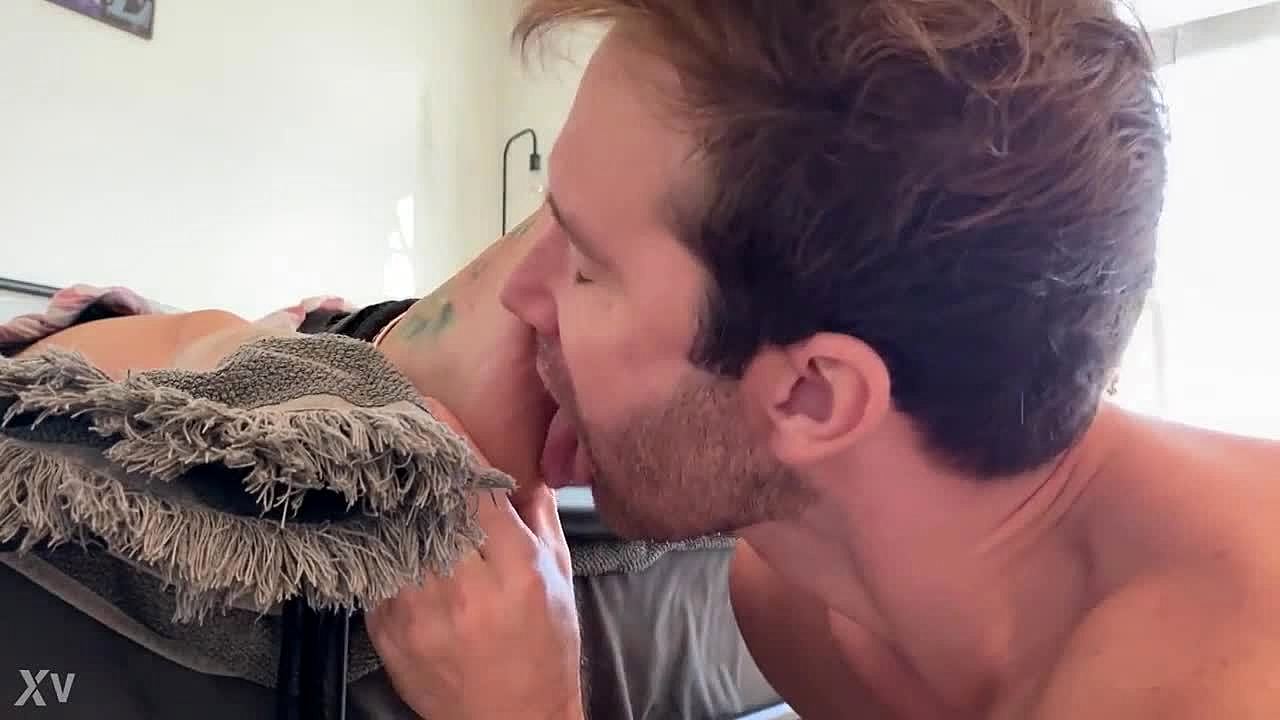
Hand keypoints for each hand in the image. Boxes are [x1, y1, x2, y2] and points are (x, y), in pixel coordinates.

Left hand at [367, 399, 583, 719]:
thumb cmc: (544, 651)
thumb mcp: (559, 580)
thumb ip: (539, 520)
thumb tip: (522, 468)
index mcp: (516, 569)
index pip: (473, 490)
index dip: (448, 441)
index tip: (426, 402)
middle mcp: (465, 588)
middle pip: (425, 504)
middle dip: (408, 460)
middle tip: (390, 417)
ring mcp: (420, 612)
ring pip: (391, 533)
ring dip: (382, 495)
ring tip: (371, 459)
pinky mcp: (388, 633)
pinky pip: (373, 571)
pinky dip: (371, 540)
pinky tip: (367, 515)